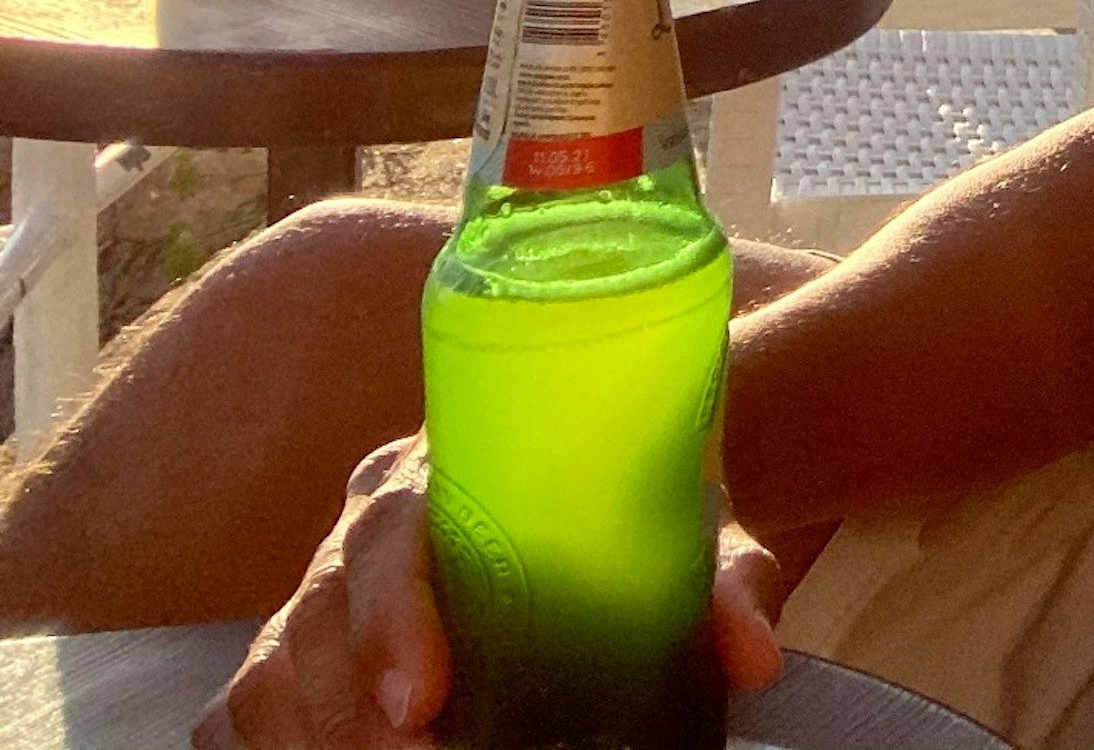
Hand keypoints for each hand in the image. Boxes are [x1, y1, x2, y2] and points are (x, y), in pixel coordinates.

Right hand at [207, 439, 783, 749]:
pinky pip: (250, 702)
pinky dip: (276, 744)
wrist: (618, 460)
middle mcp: (368, 518)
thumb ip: (724, 581)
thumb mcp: (690, 525)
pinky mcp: (309, 642)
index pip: (388, 528)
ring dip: (315, 735)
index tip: (424, 700)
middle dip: (353, 710)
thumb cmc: (643, 493)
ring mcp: (327, 583)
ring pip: (273, 667)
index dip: (392, 618)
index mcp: (445, 462)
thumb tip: (754, 656)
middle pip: (316, 613)